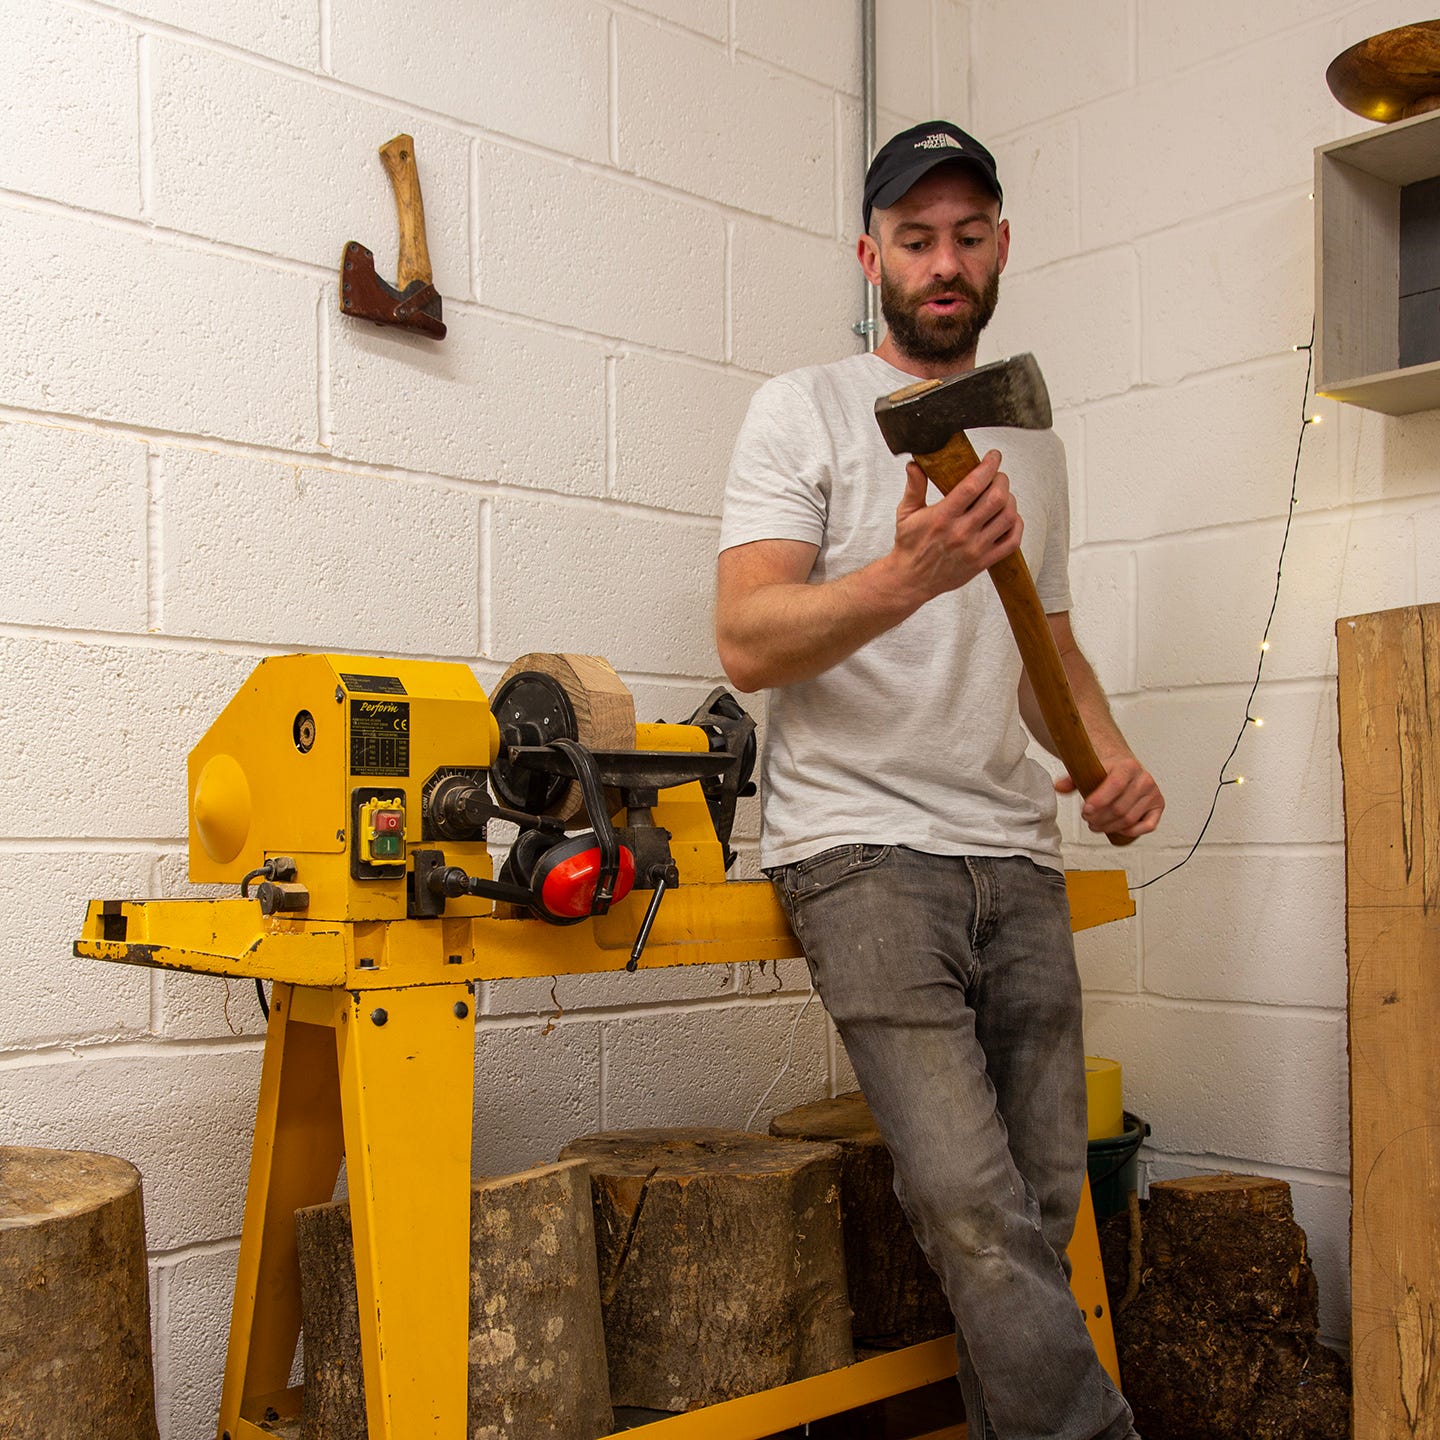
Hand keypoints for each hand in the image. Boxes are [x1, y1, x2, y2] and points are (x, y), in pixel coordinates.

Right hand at [889, 451, 1021, 602]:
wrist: (911, 580)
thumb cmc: (910, 545)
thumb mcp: (906, 514)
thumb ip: (914, 487)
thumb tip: (914, 464)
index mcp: (942, 517)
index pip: (972, 486)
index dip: (988, 467)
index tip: (993, 456)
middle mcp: (961, 533)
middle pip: (996, 499)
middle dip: (1002, 480)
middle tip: (997, 476)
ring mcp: (975, 549)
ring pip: (1007, 517)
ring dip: (1010, 500)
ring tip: (1002, 495)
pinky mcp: (983, 562)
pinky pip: (1012, 541)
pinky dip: (1016, 525)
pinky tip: (1009, 516)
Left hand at [1056, 753, 1163, 840]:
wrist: (1123, 765)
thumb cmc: (1106, 770)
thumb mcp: (1088, 770)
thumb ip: (1072, 779)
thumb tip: (1059, 786)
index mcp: (1128, 766)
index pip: (1115, 785)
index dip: (1099, 801)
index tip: (1085, 810)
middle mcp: (1144, 779)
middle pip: (1120, 808)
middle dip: (1099, 818)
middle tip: (1087, 819)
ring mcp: (1153, 794)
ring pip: (1129, 819)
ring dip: (1109, 827)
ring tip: (1096, 825)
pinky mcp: (1158, 806)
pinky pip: (1147, 826)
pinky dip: (1130, 831)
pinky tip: (1116, 828)